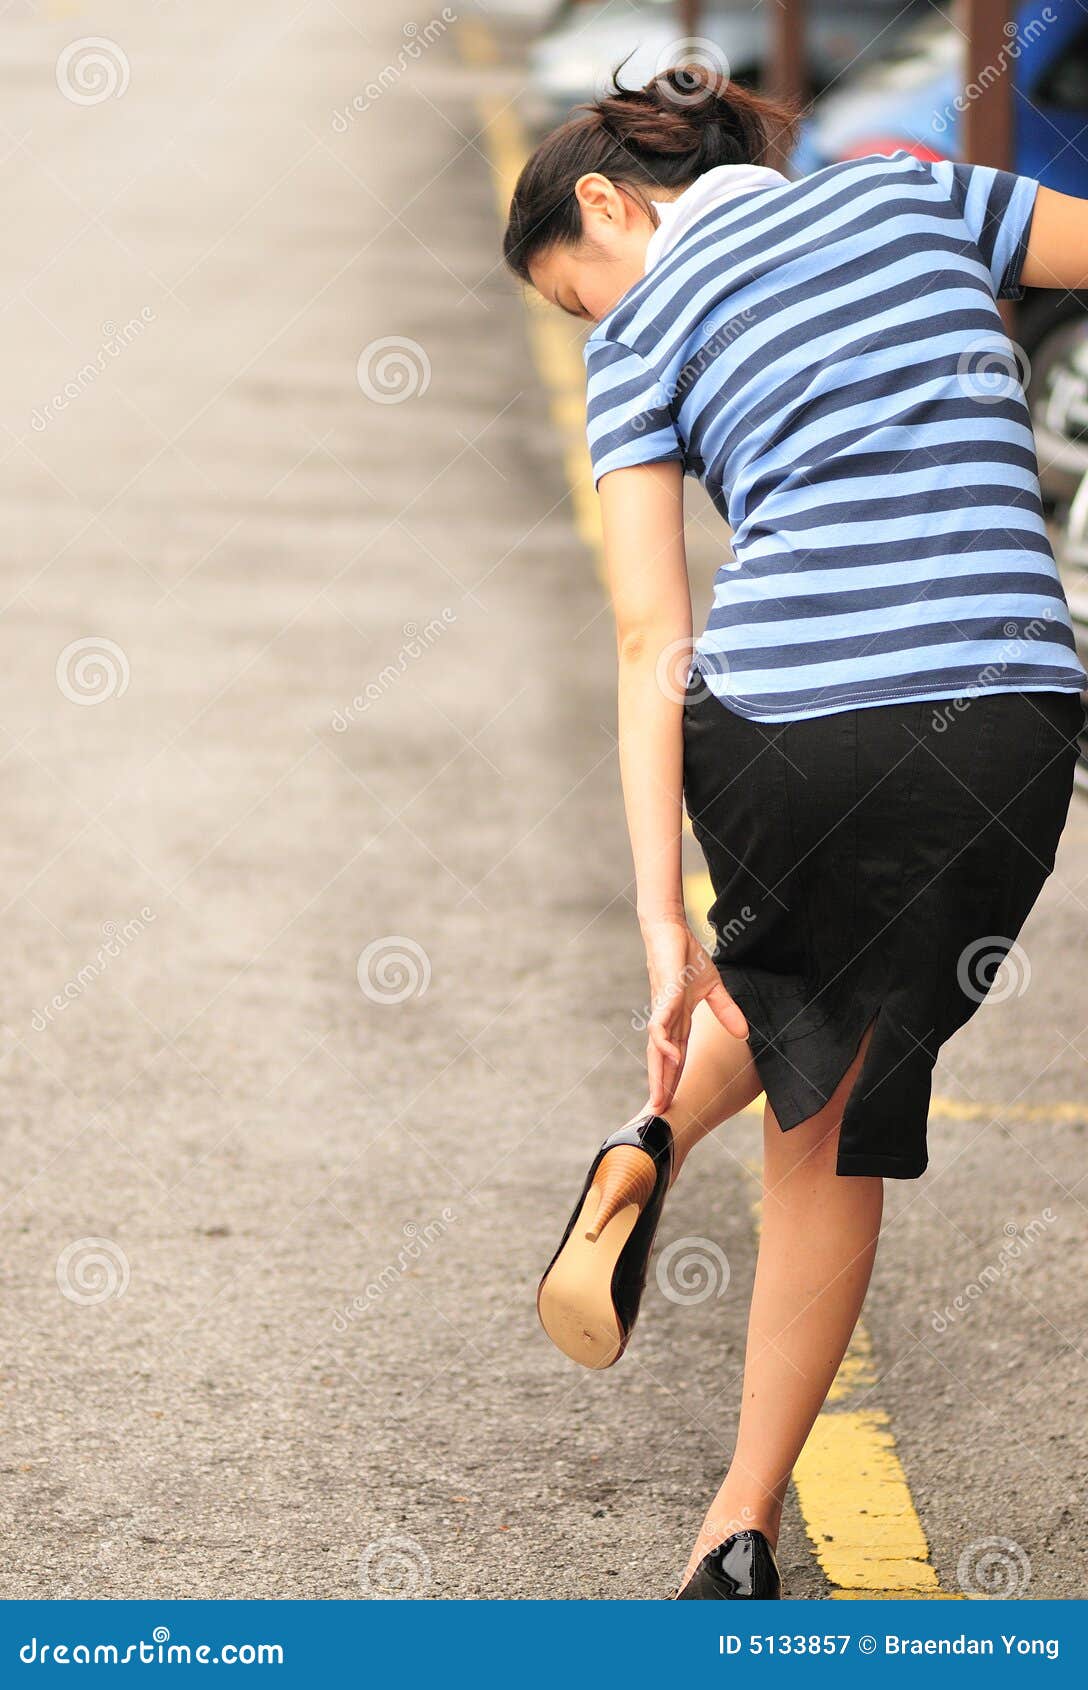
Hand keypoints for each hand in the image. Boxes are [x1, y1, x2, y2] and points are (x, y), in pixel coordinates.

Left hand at [640, 916, 748, 1112]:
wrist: (672, 930)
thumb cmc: (687, 957)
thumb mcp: (713, 988)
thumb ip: (726, 1010)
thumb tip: (744, 1032)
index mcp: (679, 1021)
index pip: (676, 1057)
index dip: (673, 1080)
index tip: (670, 1104)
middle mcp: (667, 1020)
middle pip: (663, 1061)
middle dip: (661, 1087)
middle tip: (657, 1116)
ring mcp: (663, 1010)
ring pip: (658, 1050)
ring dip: (659, 1074)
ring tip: (660, 1099)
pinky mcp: (664, 996)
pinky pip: (662, 1025)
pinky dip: (664, 1043)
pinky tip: (670, 1058)